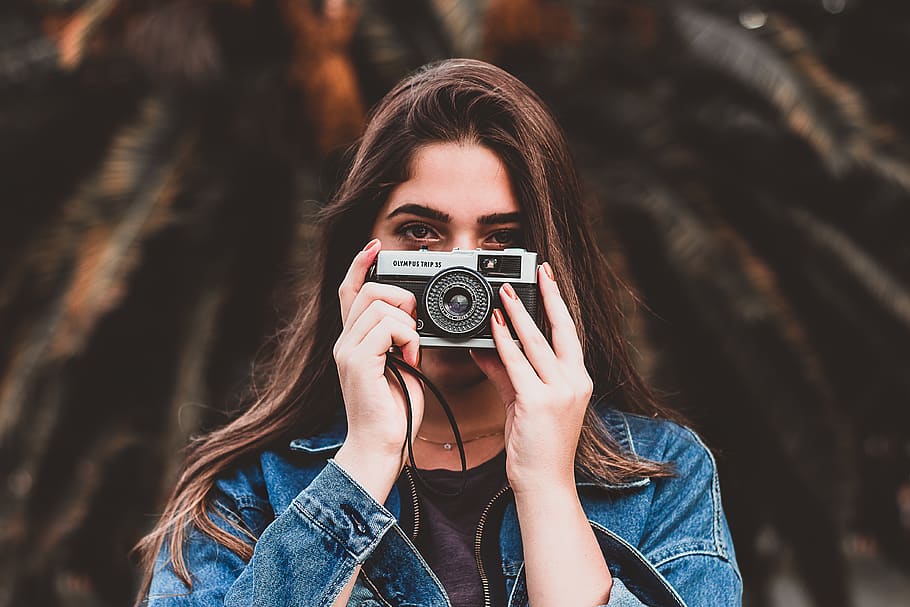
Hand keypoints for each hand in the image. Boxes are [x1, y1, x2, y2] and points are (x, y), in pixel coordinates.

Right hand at [332, 238, 423, 471]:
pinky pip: (388, 326)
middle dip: (400, 297)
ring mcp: (347, 350)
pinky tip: (411, 359)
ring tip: (413, 351)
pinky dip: (408, 338)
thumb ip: (401, 341)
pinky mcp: (357, 361)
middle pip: (369, 290)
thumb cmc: (393, 414)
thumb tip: (415, 321)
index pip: (350, 291)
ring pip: (380, 304)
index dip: (360, 264)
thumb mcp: (402, 367)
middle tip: (415, 327)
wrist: (381, 447)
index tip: (376, 247)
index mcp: (353, 341)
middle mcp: (345, 342)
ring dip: (408, 323)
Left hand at [471, 262, 592, 495]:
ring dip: (519, 314)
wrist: (544, 483)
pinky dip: (505, 343)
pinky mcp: (539, 403)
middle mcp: (575, 382)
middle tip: (534, 270)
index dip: (559, 302)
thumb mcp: (523, 402)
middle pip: (561, 329)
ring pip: (538, 343)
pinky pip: (518, 365)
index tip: (549, 277)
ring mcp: (559, 392)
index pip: (570, 332)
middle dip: (547, 295)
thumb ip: (505, 372)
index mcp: (577, 380)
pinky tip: (494, 327)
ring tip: (504, 292)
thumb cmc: (537, 445)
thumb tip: (484, 346)